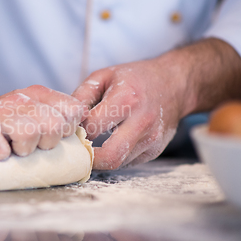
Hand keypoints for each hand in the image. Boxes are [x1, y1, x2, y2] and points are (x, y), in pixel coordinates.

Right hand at [0, 85, 84, 159]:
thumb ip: (57, 116)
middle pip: (54, 125)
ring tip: (12, 147)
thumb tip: (84, 120)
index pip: (73, 109)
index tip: (52, 136)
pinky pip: (1, 150)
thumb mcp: (31, 115)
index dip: (67, 128)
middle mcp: (18, 97)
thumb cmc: (0, 128)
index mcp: (36, 94)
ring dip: (22, 150)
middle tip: (28, 145)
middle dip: (45, 142)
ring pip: (29, 134)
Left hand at [72, 38, 240, 169]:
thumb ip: (81, 96)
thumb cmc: (134, 79)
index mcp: (126, 99)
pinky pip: (127, 162)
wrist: (174, 84)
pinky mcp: (154, 150)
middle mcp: (142, 122)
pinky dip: (114, 157)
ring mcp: (151, 139)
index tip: (70, 129)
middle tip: (77, 150)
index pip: (92, 126)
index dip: (76, 130)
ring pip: (117, 163)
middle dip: (87, 158)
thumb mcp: (103, 76)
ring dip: (99, 159)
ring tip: (90, 147)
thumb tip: (66, 120)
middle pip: (109, 156)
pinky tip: (109, 144)